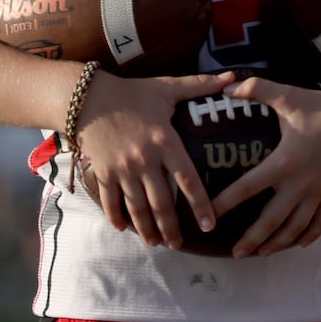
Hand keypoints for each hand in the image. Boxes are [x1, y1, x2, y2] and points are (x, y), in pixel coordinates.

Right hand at [75, 69, 236, 249]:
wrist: (87, 97)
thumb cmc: (132, 92)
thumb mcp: (167, 87)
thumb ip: (200, 85)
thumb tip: (233, 76)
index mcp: (165, 141)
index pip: (188, 179)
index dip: (200, 204)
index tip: (209, 225)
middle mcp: (144, 160)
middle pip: (161, 202)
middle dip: (171, 227)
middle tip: (180, 245)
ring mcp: (122, 169)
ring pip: (137, 207)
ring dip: (146, 229)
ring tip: (156, 244)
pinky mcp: (103, 172)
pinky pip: (111, 201)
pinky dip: (117, 217)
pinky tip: (125, 230)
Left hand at [210, 75, 320, 257]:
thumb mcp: (288, 96)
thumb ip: (256, 89)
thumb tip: (227, 85)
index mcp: (284, 162)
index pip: (247, 188)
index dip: (226, 203)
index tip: (210, 216)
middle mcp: (300, 184)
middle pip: (272, 220)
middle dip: (252, 240)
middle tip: (235, 254)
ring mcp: (319, 192)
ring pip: (296, 227)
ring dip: (278, 243)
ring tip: (261, 254)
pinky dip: (310, 235)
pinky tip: (300, 244)